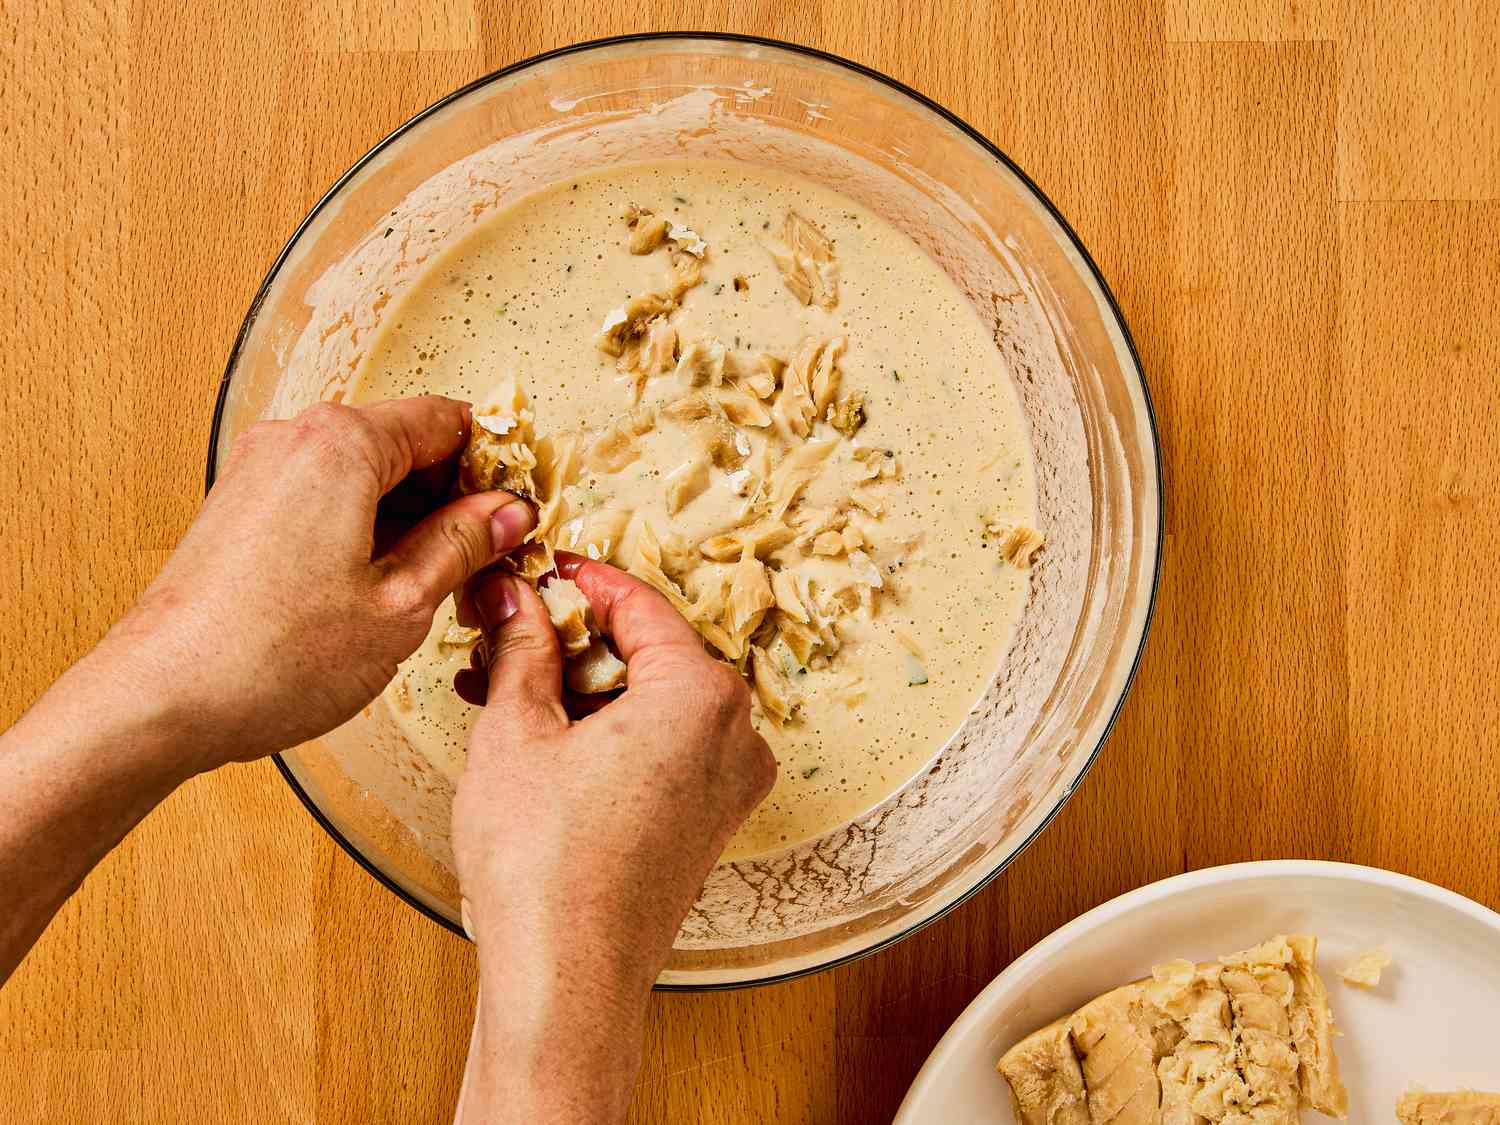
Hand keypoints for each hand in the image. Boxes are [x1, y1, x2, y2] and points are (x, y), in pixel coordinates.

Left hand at [100, 396, 535, 771]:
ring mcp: (260, 472)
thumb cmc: (272, 657)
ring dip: (411, 517)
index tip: (520, 507)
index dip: (493, 464)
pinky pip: (326, 498)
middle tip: (490, 554)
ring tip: (439, 584)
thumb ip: (464, 544)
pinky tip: (384, 589)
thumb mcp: (403, 604)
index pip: (446, 420)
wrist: (159, 699)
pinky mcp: (242, 508)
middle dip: (453, 494)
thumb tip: (507, 512)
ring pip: (365, 474)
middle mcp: (295, 440)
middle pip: (404, 443)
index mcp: (342, 444)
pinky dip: (366, 530)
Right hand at [451, 555, 775, 1120]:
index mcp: (702, 694)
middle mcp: (735, 734)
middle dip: (574, 642)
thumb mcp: (517, 731)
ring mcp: (729, 783)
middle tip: (507, 632)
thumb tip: (520, 599)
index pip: (640, 605)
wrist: (567, 982)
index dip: (580, 581)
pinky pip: (662, 749)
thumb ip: (525, 647)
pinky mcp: (710, 821)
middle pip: (650, 654)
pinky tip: (541, 737)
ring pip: (652, 704)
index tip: (540, 570)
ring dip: (582, 690)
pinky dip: (608, 733)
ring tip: (501, 688)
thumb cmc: (544, 865)